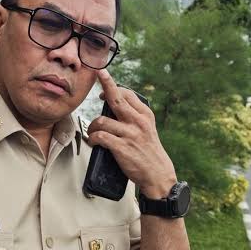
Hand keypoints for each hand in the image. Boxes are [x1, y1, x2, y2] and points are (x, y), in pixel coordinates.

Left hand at [87, 69, 176, 197]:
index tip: (103, 84)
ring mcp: (130, 134)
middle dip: (105, 83)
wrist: (157, 174)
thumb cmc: (148, 151)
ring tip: (92, 132)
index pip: (127, 94)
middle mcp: (138, 121)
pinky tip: (93, 141)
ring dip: (92, 126)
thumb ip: (134, 116)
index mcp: (145, 115)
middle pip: (116, 98)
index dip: (112, 87)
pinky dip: (92, 138)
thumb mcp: (147, 129)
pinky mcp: (122, 148)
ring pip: (102, 121)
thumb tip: (113, 104)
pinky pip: (100, 137)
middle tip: (96, 74)